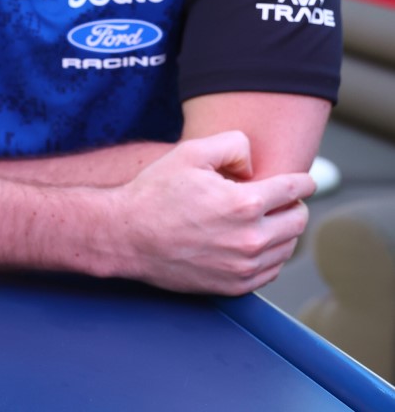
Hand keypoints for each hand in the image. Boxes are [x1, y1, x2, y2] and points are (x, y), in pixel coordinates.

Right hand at [107, 131, 314, 294]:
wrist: (126, 236)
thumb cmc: (154, 193)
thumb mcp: (190, 153)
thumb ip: (233, 145)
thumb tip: (255, 166)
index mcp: (245, 203)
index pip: (296, 190)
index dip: (304, 181)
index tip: (304, 181)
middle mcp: (250, 238)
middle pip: (298, 220)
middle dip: (293, 205)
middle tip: (279, 199)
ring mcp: (244, 266)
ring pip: (288, 247)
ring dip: (282, 231)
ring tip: (263, 220)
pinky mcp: (235, 286)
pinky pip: (271, 270)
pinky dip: (269, 255)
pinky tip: (250, 242)